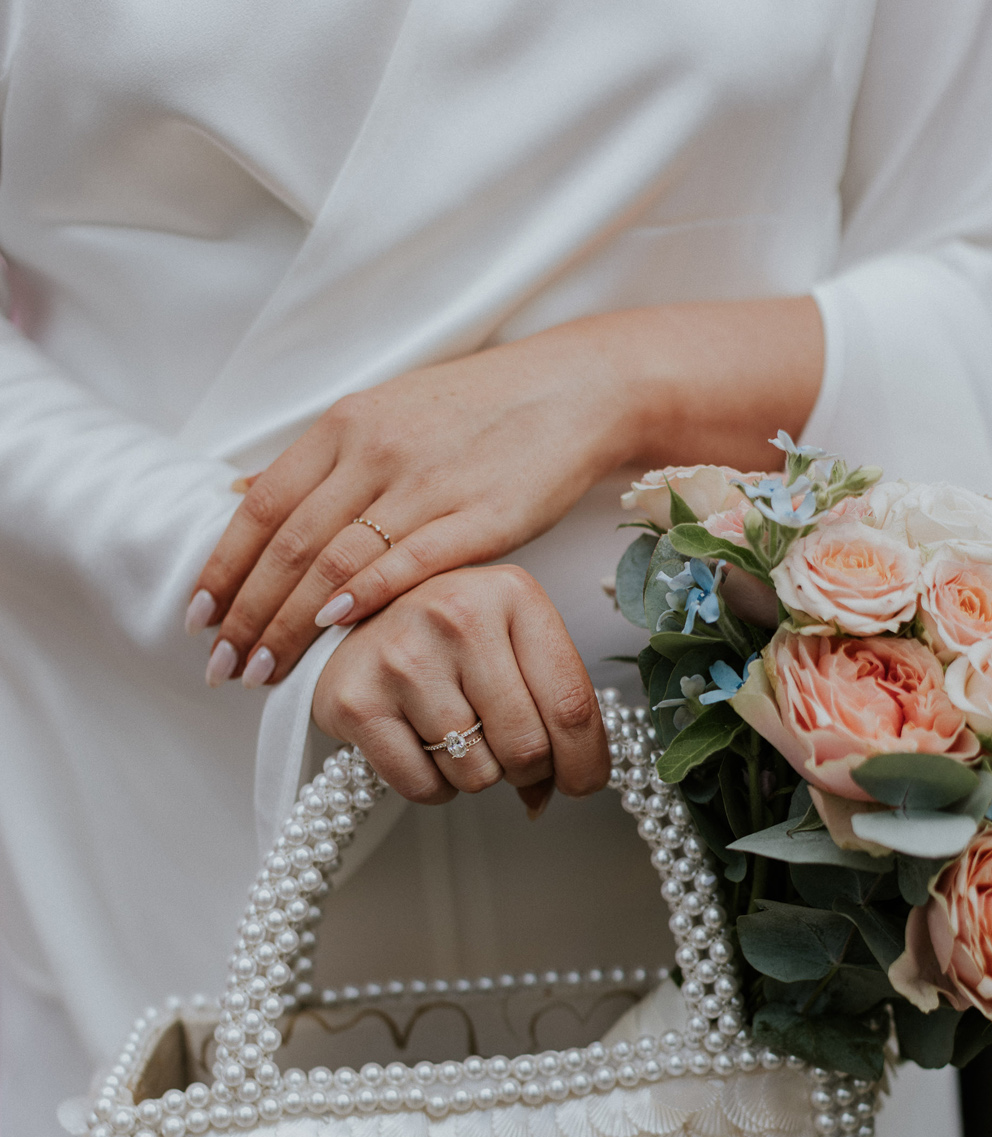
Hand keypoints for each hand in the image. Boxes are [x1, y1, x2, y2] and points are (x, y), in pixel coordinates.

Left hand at [188, 298, 822, 687]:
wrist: (573, 392)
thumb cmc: (477, 412)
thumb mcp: (384, 414)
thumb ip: (315, 462)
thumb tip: (240, 495)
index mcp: (345, 425)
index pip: (263, 506)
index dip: (225, 566)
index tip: (199, 618)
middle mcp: (374, 450)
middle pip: (291, 543)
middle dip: (249, 611)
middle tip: (221, 664)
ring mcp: (425, 482)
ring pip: (337, 560)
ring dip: (292, 621)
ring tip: (263, 668)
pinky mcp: (478, 516)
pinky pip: (408, 559)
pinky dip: (365, 593)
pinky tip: (333, 626)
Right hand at [310, 565, 608, 811]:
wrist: (355, 624)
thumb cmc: (450, 638)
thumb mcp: (513, 640)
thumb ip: (553, 700)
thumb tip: (573, 783)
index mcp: (513, 595)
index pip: (572, 704)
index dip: (584, 762)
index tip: (582, 784)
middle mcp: (458, 616)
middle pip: (527, 746)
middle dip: (528, 772)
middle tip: (509, 757)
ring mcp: (403, 658)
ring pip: (476, 773)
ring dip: (475, 775)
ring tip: (454, 733)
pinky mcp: (359, 702)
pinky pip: (423, 787)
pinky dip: (433, 786)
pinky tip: (420, 745)